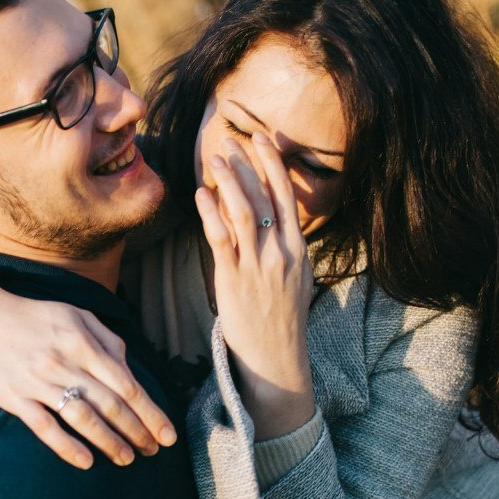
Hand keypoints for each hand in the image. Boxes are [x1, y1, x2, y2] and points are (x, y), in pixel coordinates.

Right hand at [0, 279, 176, 468]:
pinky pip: (44, 427)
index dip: (150, 413)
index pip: (126, 384)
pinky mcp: (15, 398)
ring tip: (126, 459)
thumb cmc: (37, 318)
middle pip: (109, 404)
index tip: (166, 434)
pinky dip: (66, 446)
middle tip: (153, 451)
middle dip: (137, 431)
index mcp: (83, 342)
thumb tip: (130, 369)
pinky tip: (86, 462)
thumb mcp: (77, 315)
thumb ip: (108, 341)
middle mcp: (63, 362)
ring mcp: (38, 382)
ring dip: (108, 442)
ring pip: (82, 418)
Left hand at [195, 132, 316, 438]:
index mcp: (298, 250)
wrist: (276, 359)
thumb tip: (267, 219)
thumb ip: (282, 248)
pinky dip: (210, 213)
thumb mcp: (294, 279)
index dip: (274, 164)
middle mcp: (281, 253)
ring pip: (243, 212)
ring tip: (214, 158)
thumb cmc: (281, 320)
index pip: (286, 196)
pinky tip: (201, 194)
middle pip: (264, 197)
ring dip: (228, 181)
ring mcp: (258, 266)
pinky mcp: (234, 280)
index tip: (262, 138)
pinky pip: (221, 239)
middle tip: (229, 139)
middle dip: (247, 164)